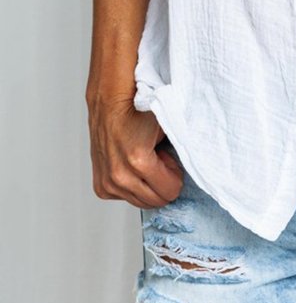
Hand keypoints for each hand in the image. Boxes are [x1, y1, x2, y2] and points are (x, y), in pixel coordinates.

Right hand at [87, 93, 183, 208]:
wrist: (111, 100)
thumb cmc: (138, 108)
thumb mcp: (167, 127)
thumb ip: (177, 151)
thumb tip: (187, 165)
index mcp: (138, 161)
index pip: (170, 191)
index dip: (175, 176)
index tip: (171, 161)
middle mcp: (119, 175)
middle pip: (155, 201)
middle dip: (162, 182)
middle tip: (160, 160)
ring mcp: (107, 182)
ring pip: (140, 201)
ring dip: (148, 184)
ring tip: (146, 160)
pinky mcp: (101, 185)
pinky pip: (125, 197)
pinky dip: (133, 185)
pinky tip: (133, 165)